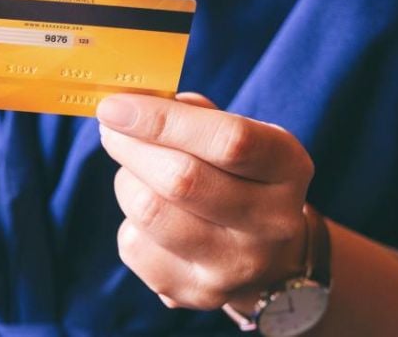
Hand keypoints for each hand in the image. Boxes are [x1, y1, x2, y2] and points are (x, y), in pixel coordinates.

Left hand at [98, 92, 313, 310]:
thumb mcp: (238, 136)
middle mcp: (271, 222)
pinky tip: (148, 217)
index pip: (229, 141)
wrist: (266, 256)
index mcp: (287, 168)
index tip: (115, 106)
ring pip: (149, 212)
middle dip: (130, 146)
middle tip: (110, 128)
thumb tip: (136, 104)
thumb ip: (193, 114)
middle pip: (182, 180)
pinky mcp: (196, 292)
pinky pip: (134, 245)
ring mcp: (236, 265)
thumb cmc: (237, 176)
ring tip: (135, 172)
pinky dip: (128, 221)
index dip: (163, 120)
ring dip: (127, 181)